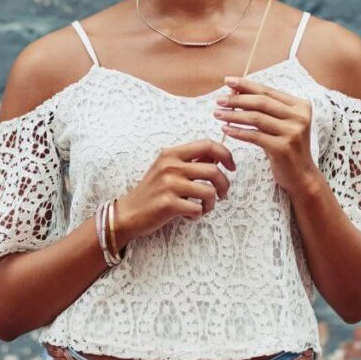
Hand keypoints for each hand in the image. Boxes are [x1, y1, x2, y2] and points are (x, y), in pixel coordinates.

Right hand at [115, 139, 235, 244]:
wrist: (129, 213)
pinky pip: (198, 209)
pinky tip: (188, 215)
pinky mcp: (168, 204)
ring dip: (212, 203)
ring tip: (203, 208)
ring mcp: (169, 184)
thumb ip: (190, 161)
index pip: (207, 145)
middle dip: (224, 185)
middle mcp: (170, 166)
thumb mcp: (168, 169)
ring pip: (209, 191)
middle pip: (213, 170)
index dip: (225, 155)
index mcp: (172, 154)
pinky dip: (197, 214)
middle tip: (223, 195)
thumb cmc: (153, 191)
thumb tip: (217, 157)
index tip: (231, 167)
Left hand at [212, 75, 321, 197]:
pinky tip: (226, 130)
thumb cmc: (286, 147)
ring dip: (234, 115)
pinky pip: (255, 136)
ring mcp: (293, 132)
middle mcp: (300, 117)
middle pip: (261, 102)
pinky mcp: (283, 148)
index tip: (228, 81)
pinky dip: (238, 132)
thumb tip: (234, 90)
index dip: (246, 85)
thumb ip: (263, 108)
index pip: (268, 91)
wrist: (301, 176)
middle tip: (219, 100)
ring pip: (256, 118)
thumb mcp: (279, 124)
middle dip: (237, 99)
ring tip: (218, 114)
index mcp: (300, 106)